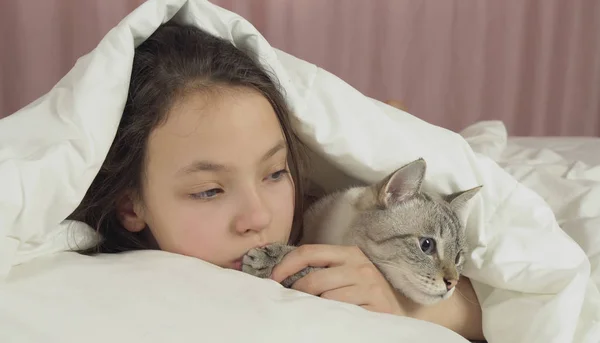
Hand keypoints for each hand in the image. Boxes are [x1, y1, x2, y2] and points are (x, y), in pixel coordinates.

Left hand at [270, 244, 404, 314]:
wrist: (399, 311)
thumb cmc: (364, 292)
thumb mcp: (346, 272)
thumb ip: (322, 268)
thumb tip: (284, 273)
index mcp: (349, 252)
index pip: (309, 252)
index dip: (286, 264)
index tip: (273, 278)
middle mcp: (360, 266)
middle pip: (313, 278)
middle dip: (297, 292)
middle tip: (293, 302)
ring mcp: (369, 286)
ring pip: (324, 298)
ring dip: (314, 307)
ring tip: (317, 311)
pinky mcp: (375, 306)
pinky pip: (339, 312)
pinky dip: (330, 317)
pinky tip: (332, 318)